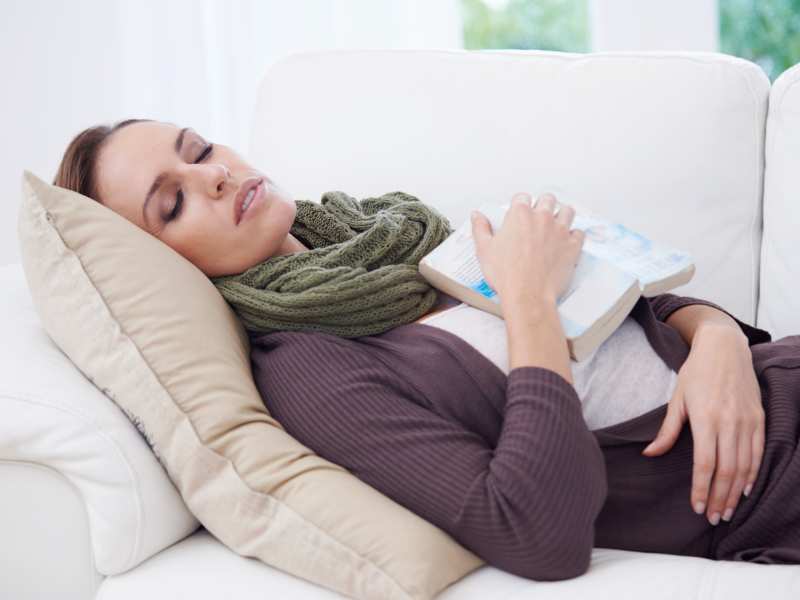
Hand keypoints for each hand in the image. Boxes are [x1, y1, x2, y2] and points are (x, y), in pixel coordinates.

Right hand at [470, 192, 584, 306]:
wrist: (527, 294)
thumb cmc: (507, 275)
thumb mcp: (484, 250)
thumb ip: (480, 229)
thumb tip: (477, 217)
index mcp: (520, 215)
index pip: (522, 197)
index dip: (520, 204)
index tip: (518, 212)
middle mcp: (542, 218)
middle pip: (547, 199)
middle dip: (543, 205)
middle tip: (538, 217)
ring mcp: (560, 231)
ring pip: (567, 211)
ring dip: (562, 215)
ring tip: (556, 224)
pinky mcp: (572, 246)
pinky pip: (579, 233)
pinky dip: (574, 236)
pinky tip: (567, 241)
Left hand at [641, 324, 763, 525]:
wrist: (725, 347)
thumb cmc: (696, 372)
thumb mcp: (677, 398)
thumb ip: (667, 430)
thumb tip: (649, 454)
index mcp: (706, 418)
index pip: (705, 464)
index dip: (701, 488)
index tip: (696, 506)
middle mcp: (730, 422)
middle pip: (727, 471)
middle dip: (719, 498)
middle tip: (711, 518)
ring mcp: (747, 421)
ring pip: (745, 466)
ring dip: (736, 493)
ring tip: (726, 511)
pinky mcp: (759, 418)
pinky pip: (759, 453)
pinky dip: (753, 474)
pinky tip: (745, 489)